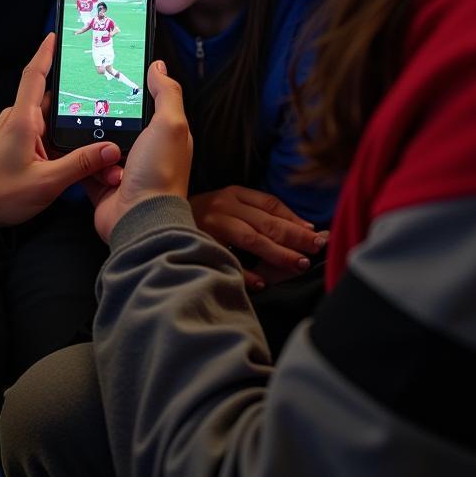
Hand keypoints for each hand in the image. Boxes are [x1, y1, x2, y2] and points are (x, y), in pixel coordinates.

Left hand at [0, 34, 121, 227]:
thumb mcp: (46, 182)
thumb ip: (80, 164)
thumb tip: (111, 149)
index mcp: (22, 120)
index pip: (35, 75)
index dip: (47, 53)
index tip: (57, 35)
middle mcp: (19, 120)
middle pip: (54, 99)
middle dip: (80, 99)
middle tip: (104, 91)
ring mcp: (18, 132)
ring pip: (53, 119)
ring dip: (74, 125)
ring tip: (102, 130)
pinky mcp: (20, 145)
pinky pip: (47, 134)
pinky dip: (64, 138)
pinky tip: (83, 148)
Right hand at [84, 61, 192, 241]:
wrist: (139, 219)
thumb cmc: (160, 173)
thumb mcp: (169, 124)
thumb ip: (166, 93)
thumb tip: (158, 66)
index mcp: (163, 134)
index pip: (147, 102)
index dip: (133, 87)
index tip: (114, 72)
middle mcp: (144, 150)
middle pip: (118, 121)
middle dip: (104, 113)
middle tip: (87, 97)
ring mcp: (122, 167)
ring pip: (97, 141)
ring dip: (92, 139)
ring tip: (87, 132)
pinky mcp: (101, 183)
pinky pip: (84, 164)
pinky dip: (80, 160)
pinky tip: (78, 153)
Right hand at [190, 186, 327, 288]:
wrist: (158, 219)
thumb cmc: (204, 217)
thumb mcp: (231, 207)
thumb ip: (262, 215)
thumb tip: (304, 228)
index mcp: (234, 194)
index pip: (271, 204)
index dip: (295, 219)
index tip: (316, 233)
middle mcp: (223, 205)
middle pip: (266, 222)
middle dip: (295, 237)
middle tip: (317, 249)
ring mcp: (210, 224)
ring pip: (252, 238)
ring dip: (278, 253)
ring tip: (298, 264)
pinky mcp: (200, 242)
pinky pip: (228, 259)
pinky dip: (246, 272)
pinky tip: (263, 282)